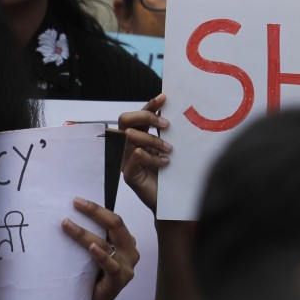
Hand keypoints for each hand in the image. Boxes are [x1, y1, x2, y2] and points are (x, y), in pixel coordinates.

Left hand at [62, 197, 138, 299]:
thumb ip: (96, 237)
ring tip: (66, 224)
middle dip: (95, 212)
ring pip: (106, 244)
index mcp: (127, 242)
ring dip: (84, 233)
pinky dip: (101, 255)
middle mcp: (130, 251)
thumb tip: (74, 214)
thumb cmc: (94, 276)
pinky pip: (111, 265)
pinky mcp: (120, 280)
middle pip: (115, 225)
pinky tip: (92, 248)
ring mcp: (127, 266)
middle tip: (76, 203)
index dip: (97, 209)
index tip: (78, 200)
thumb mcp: (96, 252)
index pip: (115, 220)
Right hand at [120, 94, 171, 213]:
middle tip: (166, 125)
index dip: (148, 105)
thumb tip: (174, 109)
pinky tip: (165, 164)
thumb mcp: (169, 148)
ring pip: (131, 136)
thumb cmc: (169, 175)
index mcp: (138, 137)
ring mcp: (126, 160)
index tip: (164, 97)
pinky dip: (153, 157)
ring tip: (170, 149)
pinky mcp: (129, 174)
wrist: (170, 202)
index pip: (137, 115)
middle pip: (125, 119)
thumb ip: (166, 132)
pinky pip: (136, 156)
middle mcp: (129, 147)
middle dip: (146, 116)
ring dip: (153, 140)